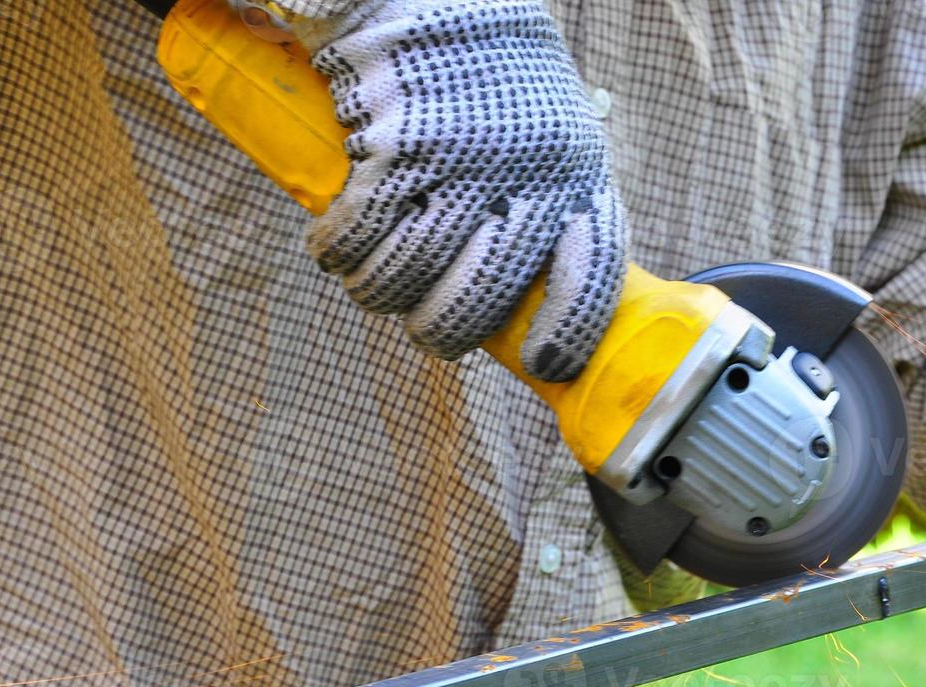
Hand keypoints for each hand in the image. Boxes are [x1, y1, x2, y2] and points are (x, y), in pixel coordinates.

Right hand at [293, 0, 625, 381]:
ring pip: (411, 274)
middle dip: (442, 330)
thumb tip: (527, 301)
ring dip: (377, 292)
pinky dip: (337, 252)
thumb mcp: (556, 136)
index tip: (544, 366)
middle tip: (423, 328)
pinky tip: (333, 246)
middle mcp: (529, 174)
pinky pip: (359, 233)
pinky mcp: (397, 145)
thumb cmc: (499, 81)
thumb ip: (552, 208)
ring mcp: (461, 162)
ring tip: (368, 282)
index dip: (569, 331)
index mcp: (579, 174)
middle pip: (484, 297)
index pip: (592, 272)